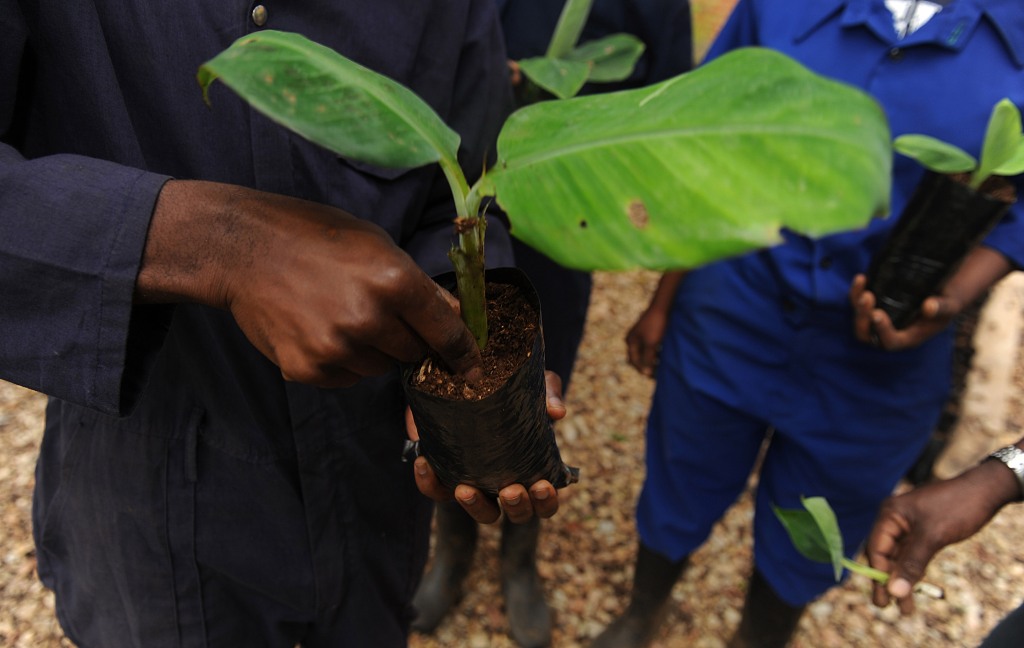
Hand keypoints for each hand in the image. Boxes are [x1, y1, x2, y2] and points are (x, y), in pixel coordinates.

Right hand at [137, 180, 481, 386]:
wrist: (242, 248)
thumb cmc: (313, 235)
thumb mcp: (376, 243)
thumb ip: (419, 285)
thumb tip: (456, 317)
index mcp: (394, 280)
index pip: (446, 332)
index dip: (462, 353)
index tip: (471, 370)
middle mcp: (369, 318)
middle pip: (414, 353)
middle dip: (409, 340)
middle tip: (381, 315)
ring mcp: (337, 347)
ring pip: (380, 368)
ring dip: (374, 350)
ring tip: (342, 314)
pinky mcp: (309, 368)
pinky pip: (347, 377)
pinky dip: (343, 360)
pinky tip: (319, 327)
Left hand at [409, 370, 565, 523]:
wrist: (469, 375)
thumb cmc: (512, 388)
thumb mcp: (536, 385)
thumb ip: (549, 395)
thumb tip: (557, 412)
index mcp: (533, 470)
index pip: (544, 502)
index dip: (545, 501)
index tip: (542, 485)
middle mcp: (505, 482)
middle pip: (516, 514)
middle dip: (516, 507)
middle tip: (511, 490)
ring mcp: (476, 481)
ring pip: (479, 512)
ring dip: (474, 506)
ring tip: (466, 489)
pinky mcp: (444, 472)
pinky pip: (435, 490)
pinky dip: (430, 483)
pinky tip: (424, 464)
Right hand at [626, 271, 685, 376]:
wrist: (664, 305)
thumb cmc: (657, 324)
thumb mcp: (651, 343)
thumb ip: (647, 359)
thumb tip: (645, 374)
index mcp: (630, 341)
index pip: (634, 362)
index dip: (644, 370)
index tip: (655, 376)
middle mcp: (634, 339)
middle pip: (639, 359)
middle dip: (647, 366)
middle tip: (659, 374)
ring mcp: (641, 336)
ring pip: (646, 354)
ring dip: (653, 361)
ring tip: (663, 366)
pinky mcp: (650, 333)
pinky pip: (651, 348)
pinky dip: (657, 354)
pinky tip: (665, 356)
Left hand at [850, 247, 1010, 350]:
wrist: (940, 292)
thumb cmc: (946, 303)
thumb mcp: (950, 305)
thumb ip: (942, 308)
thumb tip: (929, 306)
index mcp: (908, 338)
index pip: (890, 341)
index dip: (882, 331)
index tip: (878, 314)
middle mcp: (890, 332)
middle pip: (867, 333)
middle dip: (863, 317)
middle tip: (868, 297)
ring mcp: (880, 319)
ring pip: (860, 318)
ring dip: (857, 303)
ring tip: (862, 284)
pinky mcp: (875, 305)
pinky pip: (859, 302)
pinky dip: (856, 291)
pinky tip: (861, 278)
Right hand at [865, 461, 1016, 613]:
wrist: (985, 491)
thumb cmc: (957, 507)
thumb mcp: (933, 536)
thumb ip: (912, 564)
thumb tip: (894, 591)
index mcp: (890, 514)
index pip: (876, 549)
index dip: (879, 574)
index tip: (885, 598)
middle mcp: (894, 520)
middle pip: (885, 555)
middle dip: (888, 581)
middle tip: (887, 607)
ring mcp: (908, 526)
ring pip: (899, 558)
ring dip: (902, 580)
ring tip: (905, 608)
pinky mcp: (922, 532)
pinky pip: (912, 555)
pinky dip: (913, 571)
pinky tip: (915, 588)